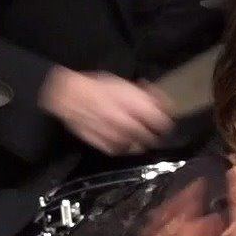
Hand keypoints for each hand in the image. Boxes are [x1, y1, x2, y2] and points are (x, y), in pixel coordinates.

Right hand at [40, 67, 173, 156]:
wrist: (70, 97)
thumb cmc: (98, 87)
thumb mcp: (124, 85)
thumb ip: (145, 96)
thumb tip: (162, 104)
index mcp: (135, 107)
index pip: (162, 123)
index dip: (166, 121)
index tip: (164, 119)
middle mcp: (128, 125)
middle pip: (152, 138)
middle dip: (153, 133)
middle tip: (149, 127)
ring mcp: (117, 138)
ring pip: (138, 147)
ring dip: (139, 141)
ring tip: (134, 132)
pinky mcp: (106, 147)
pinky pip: (122, 150)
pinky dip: (124, 145)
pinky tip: (120, 136)